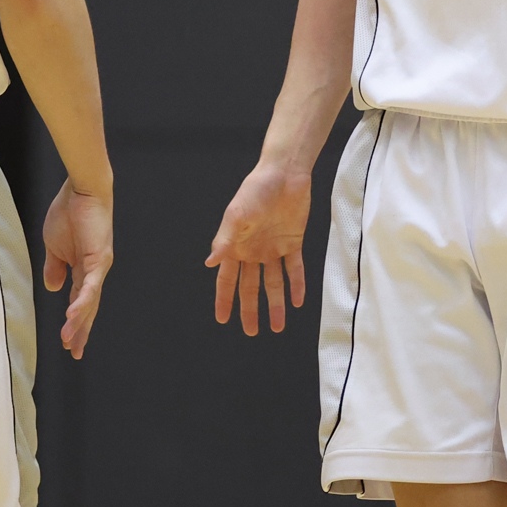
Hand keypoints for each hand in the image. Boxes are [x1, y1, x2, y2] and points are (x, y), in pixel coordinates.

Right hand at [42, 180, 112, 358]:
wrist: (81, 190)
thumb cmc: (69, 213)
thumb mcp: (54, 247)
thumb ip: (55, 267)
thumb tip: (53, 288)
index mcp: (83, 269)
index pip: (80, 302)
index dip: (75, 322)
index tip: (70, 343)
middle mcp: (95, 271)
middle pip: (88, 307)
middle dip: (81, 330)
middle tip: (75, 352)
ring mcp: (99, 265)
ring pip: (89, 300)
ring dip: (78, 321)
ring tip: (70, 341)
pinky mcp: (99, 257)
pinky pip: (90, 284)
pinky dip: (82, 300)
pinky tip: (73, 315)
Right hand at [205, 161, 312, 335]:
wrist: (285, 174)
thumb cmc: (255, 191)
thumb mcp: (236, 215)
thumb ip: (224, 240)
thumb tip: (209, 263)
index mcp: (236, 245)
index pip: (227, 279)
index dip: (224, 299)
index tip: (222, 319)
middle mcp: (253, 251)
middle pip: (250, 286)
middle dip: (249, 309)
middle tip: (251, 332)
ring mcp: (273, 248)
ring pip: (273, 283)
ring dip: (275, 304)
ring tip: (277, 327)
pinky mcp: (293, 243)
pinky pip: (295, 269)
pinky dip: (296, 285)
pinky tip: (297, 302)